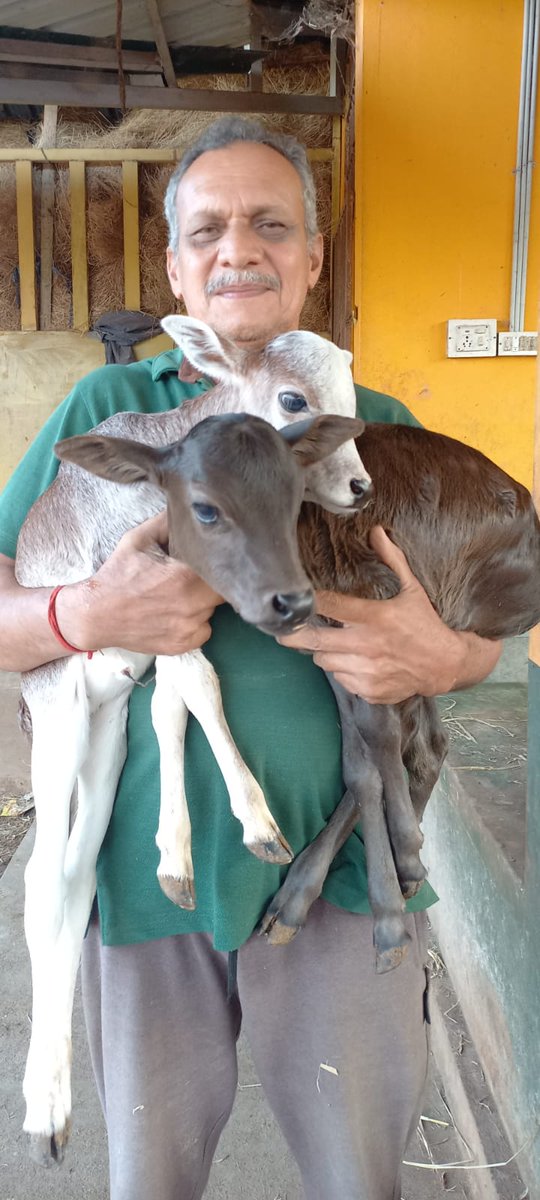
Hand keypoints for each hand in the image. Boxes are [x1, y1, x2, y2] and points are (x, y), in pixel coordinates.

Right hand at [57, 512, 222, 655]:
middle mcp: (192, 606)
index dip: (223, 563)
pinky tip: (178, 612)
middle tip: (197, 576)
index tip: (215, 559)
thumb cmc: (118, 574)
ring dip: (204, 602)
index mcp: (186, 577)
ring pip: (213, 611)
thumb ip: (168, 522)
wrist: (96, 614)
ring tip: (182, 594)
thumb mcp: (139, 539)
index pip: (225, 569)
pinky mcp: (184, 645)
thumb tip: (190, 508)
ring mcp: (189, 629)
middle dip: (213, 582)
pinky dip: (196, 622)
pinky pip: (204, 630)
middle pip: (223, 592)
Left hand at [279, 526, 500, 702]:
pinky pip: (340, 679)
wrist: (444, 665)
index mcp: (375, 617)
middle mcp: (367, 646)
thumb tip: (377, 531)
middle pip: (314, 641)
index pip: (330, 606)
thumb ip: (392, 560)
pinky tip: (355, 662)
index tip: (295, 599)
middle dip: (294, 636)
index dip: (309, 602)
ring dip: (324, 652)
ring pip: (323, 661)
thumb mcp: (412, 589)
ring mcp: (366, 671)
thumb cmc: (425, 625)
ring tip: (335, 644)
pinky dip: (341, 670)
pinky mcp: (368, 690)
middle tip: (282, 631)